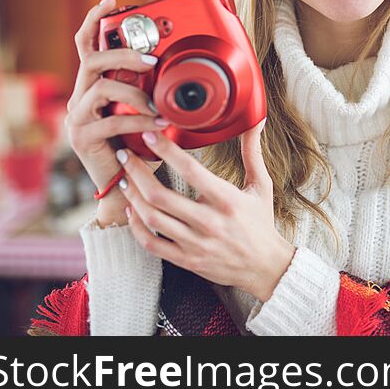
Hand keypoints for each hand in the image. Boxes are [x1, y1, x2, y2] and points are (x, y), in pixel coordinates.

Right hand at [64, 0, 166, 225]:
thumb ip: (150, 89)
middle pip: (92, 61)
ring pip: (101, 88)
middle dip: (123, 55)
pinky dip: (139, 120)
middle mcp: (80, 98)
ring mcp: (77, 118)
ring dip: (136, 93)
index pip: (87, 46)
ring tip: (158, 105)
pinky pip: (111, 121)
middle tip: (151, 62)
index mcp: (93, 86)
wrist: (127, 188)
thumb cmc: (140, 147)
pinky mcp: (82, 138)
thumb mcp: (146, 111)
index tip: (113, 1)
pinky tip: (158, 125)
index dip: (95, 21)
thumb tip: (172, 67)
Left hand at [116, 119, 295, 301]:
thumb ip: (252, 153)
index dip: (166, 150)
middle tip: (125, 154)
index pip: (191, 170)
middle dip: (136, 171)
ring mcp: (195, 243)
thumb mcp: (261, 186)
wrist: (265, 266)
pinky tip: (132, 211)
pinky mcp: (187, 260)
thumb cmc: (261, 223)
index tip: (149, 135)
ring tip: (124, 179)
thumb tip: (256, 122)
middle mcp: (209, 222)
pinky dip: (136, 227)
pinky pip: (152, 244)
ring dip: (132, 196)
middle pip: (160, 194)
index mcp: (227, 200)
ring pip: (152, 218)